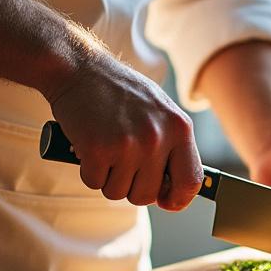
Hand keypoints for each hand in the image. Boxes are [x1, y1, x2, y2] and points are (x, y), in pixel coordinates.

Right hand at [45, 44, 202, 210]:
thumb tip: (176, 186)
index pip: (191, 181)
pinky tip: (88, 147)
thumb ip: (170, 143)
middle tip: (120, 165)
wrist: (80, 68)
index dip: (178, 199)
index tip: (166, 202)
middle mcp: (158, 138)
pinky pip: (94, 182)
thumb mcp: (159, 110)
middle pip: (148, 195)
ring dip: (107, 178)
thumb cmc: (119, 91)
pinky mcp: (98, 149)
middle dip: (131, 187)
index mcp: (179, 127)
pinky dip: (88, 170)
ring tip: (105, 149)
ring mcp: (128, 145)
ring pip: (118, 192)